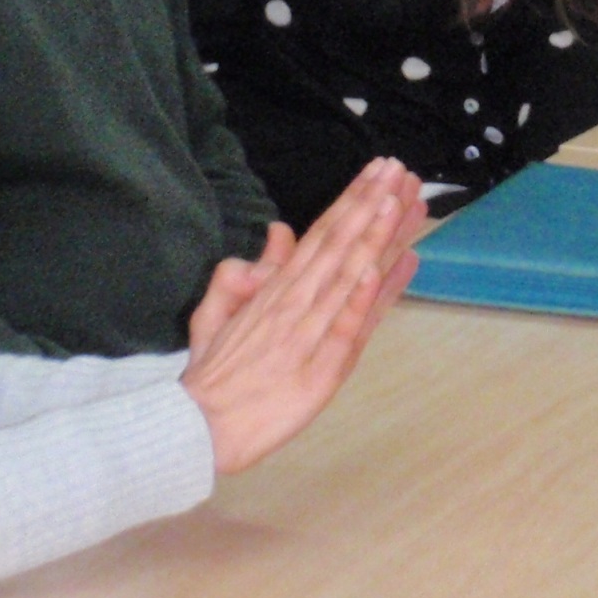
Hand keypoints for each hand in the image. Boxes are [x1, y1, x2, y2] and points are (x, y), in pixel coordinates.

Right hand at [181, 158, 421, 474]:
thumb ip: (246, 270)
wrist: (197, 429)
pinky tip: (381, 268)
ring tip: (401, 201)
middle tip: (399, 169)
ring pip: (349, 276)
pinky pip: (346, 328)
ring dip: (377, 237)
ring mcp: (309, 334)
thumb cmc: (212, 375)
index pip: (321, 235)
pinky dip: (362, 298)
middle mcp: (295, 303)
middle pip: (339, 245)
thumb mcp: (215, 312)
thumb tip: (279, 230)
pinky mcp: (321, 371)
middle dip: (371, 205)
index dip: (351, 201)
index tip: (378, 171)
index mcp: (274, 289)